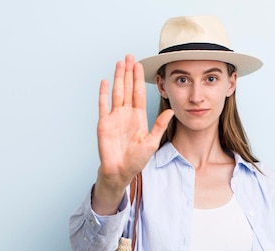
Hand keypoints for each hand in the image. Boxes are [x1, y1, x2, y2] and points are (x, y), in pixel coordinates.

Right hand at [92, 54, 173, 213]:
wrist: (120, 171)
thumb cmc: (136, 160)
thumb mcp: (152, 142)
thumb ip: (159, 126)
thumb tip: (171, 111)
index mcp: (138, 117)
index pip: (139, 93)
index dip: (139, 79)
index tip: (140, 66)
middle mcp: (126, 114)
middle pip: (128, 89)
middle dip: (129, 73)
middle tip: (129, 56)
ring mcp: (114, 117)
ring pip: (117, 92)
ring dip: (118, 78)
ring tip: (119, 63)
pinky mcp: (104, 123)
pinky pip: (103, 105)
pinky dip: (103, 93)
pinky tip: (105, 81)